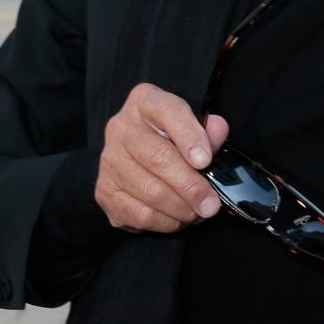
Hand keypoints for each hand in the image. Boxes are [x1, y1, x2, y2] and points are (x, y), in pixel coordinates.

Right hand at [95, 82, 227, 232]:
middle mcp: (120, 127)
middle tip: (211, 205)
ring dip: (181, 208)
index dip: (190, 137)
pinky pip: (139, 214)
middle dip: (191, 186)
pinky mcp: (104, 191)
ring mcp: (109, 160)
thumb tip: (218, 130)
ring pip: (150, 191)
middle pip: (159, 158)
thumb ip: (207, 128)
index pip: (169, 112)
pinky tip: (179, 218)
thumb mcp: (192, 124)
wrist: (136, 154)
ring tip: (199, 212)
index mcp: (145, 101)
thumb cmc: (172, 136)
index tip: (205, 161)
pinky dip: (165, 222)